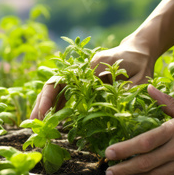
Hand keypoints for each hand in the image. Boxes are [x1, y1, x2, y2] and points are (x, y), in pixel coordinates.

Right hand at [30, 35, 155, 119]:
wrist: (139, 50)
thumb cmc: (141, 63)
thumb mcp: (140, 77)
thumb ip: (127, 91)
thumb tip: (115, 109)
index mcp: (90, 66)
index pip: (62, 81)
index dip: (50, 98)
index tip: (44, 114)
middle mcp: (80, 69)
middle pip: (53, 85)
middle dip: (41, 104)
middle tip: (32, 123)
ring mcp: (80, 75)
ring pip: (56, 89)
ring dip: (45, 106)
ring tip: (37, 124)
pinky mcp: (82, 82)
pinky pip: (64, 94)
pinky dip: (56, 106)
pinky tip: (52, 119)